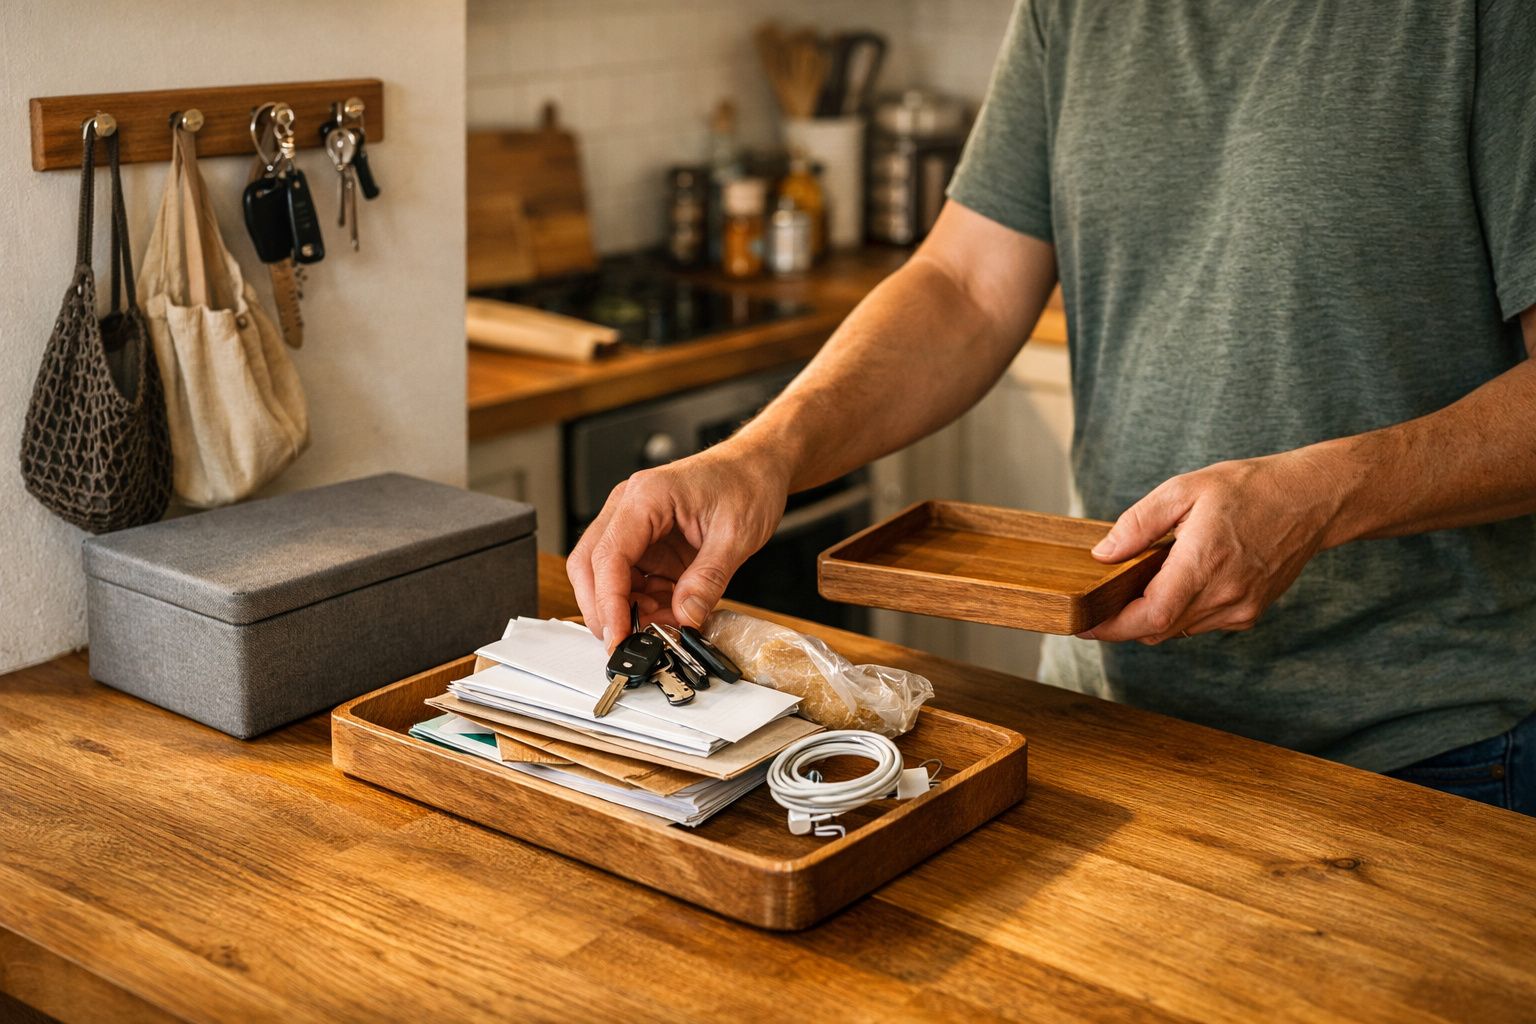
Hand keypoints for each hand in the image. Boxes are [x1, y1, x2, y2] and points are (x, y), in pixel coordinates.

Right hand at [567, 441, 790, 650]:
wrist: (758, 467)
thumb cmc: (746, 483)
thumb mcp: (736, 535)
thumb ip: (708, 579)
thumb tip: (686, 617)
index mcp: (646, 497)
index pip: (608, 556)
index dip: (608, 602)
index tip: (620, 635)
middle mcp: (630, 508)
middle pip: (590, 566)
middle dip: (603, 610)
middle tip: (628, 642)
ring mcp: (635, 526)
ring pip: (606, 577)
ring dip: (627, 609)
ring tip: (662, 626)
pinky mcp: (646, 543)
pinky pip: (632, 580)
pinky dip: (644, 603)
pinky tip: (669, 613)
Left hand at [1080, 449, 1349, 643]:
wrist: (1312, 500)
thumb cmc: (1250, 489)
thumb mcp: (1185, 489)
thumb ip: (1139, 524)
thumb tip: (1103, 553)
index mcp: (1204, 564)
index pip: (1149, 617)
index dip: (1111, 627)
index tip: (1082, 625)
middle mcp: (1224, 596)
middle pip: (1157, 629)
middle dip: (1124, 621)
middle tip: (1100, 602)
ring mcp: (1240, 609)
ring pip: (1178, 629)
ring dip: (1152, 615)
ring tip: (1144, 580)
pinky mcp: (1250, 613)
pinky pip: (1200, 624)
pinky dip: (1180, 611)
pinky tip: (1181, 581)